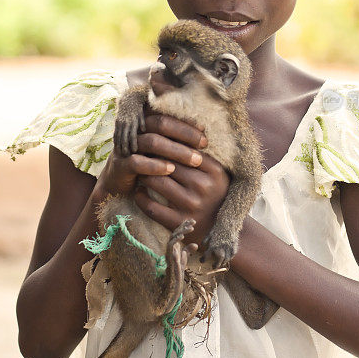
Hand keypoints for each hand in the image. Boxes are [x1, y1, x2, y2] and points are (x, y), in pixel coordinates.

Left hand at [133, 113, 229, 247]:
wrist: (219, 232)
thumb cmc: (215, 195)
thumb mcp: (216, 173)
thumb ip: (202, 154)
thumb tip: (180, 125)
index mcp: (215, 171)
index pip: (184, 148)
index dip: (165, 142)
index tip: (152, 137)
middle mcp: (204, 187)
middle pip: (168, 162)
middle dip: (151, 156)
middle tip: (139, 151)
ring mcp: (191, 206)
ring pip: (156, 181)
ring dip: (144, 174)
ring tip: (139, 169)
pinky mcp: (178, 223)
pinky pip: (151, 206)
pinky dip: (140, 197)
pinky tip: (139, 191)